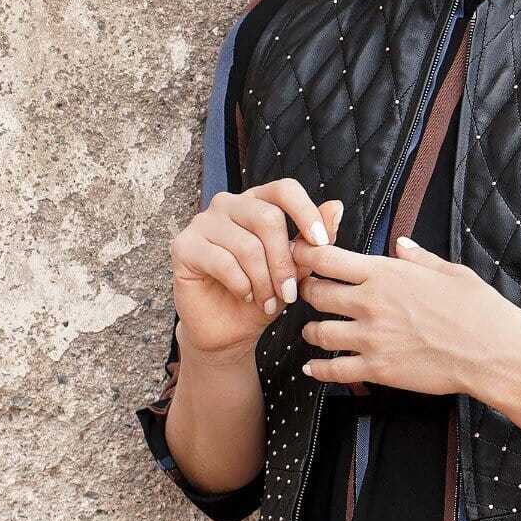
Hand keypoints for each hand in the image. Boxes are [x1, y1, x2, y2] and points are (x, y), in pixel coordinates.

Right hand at [169, 178, 342, 365]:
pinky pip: (223, 262)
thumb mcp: (295, 272)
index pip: (284, 189)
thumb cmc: (262, 297)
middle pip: (268, 218)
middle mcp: (228, 205)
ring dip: (264, 281)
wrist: (229, 331)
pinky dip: (242, 286)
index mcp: (257, 204)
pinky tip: (245, 297)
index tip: (322, 243)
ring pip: (247, 245)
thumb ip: (311, 242)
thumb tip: (336, 207)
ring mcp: (203, 222)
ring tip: (268, 302)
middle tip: (290, 294)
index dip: (306, 212)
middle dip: (284, 263)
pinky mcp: (184, 246)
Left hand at [294, 236, 520, 400]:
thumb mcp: (451, 272)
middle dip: (307, 293)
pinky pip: (334, 371)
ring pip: (318, 333)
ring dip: (310, 332)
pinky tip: (313, 369)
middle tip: (309, 296)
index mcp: (385, 273)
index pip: (325, 258)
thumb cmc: (479, 310)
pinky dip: (318, 370)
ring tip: (312, 333)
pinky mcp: (377, 370)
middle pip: (314, 293)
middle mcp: (370, 303)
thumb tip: (401, 245)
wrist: (493, 353)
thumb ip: (418, 258)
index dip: (306, 256)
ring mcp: (371, 338)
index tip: (303, 259)